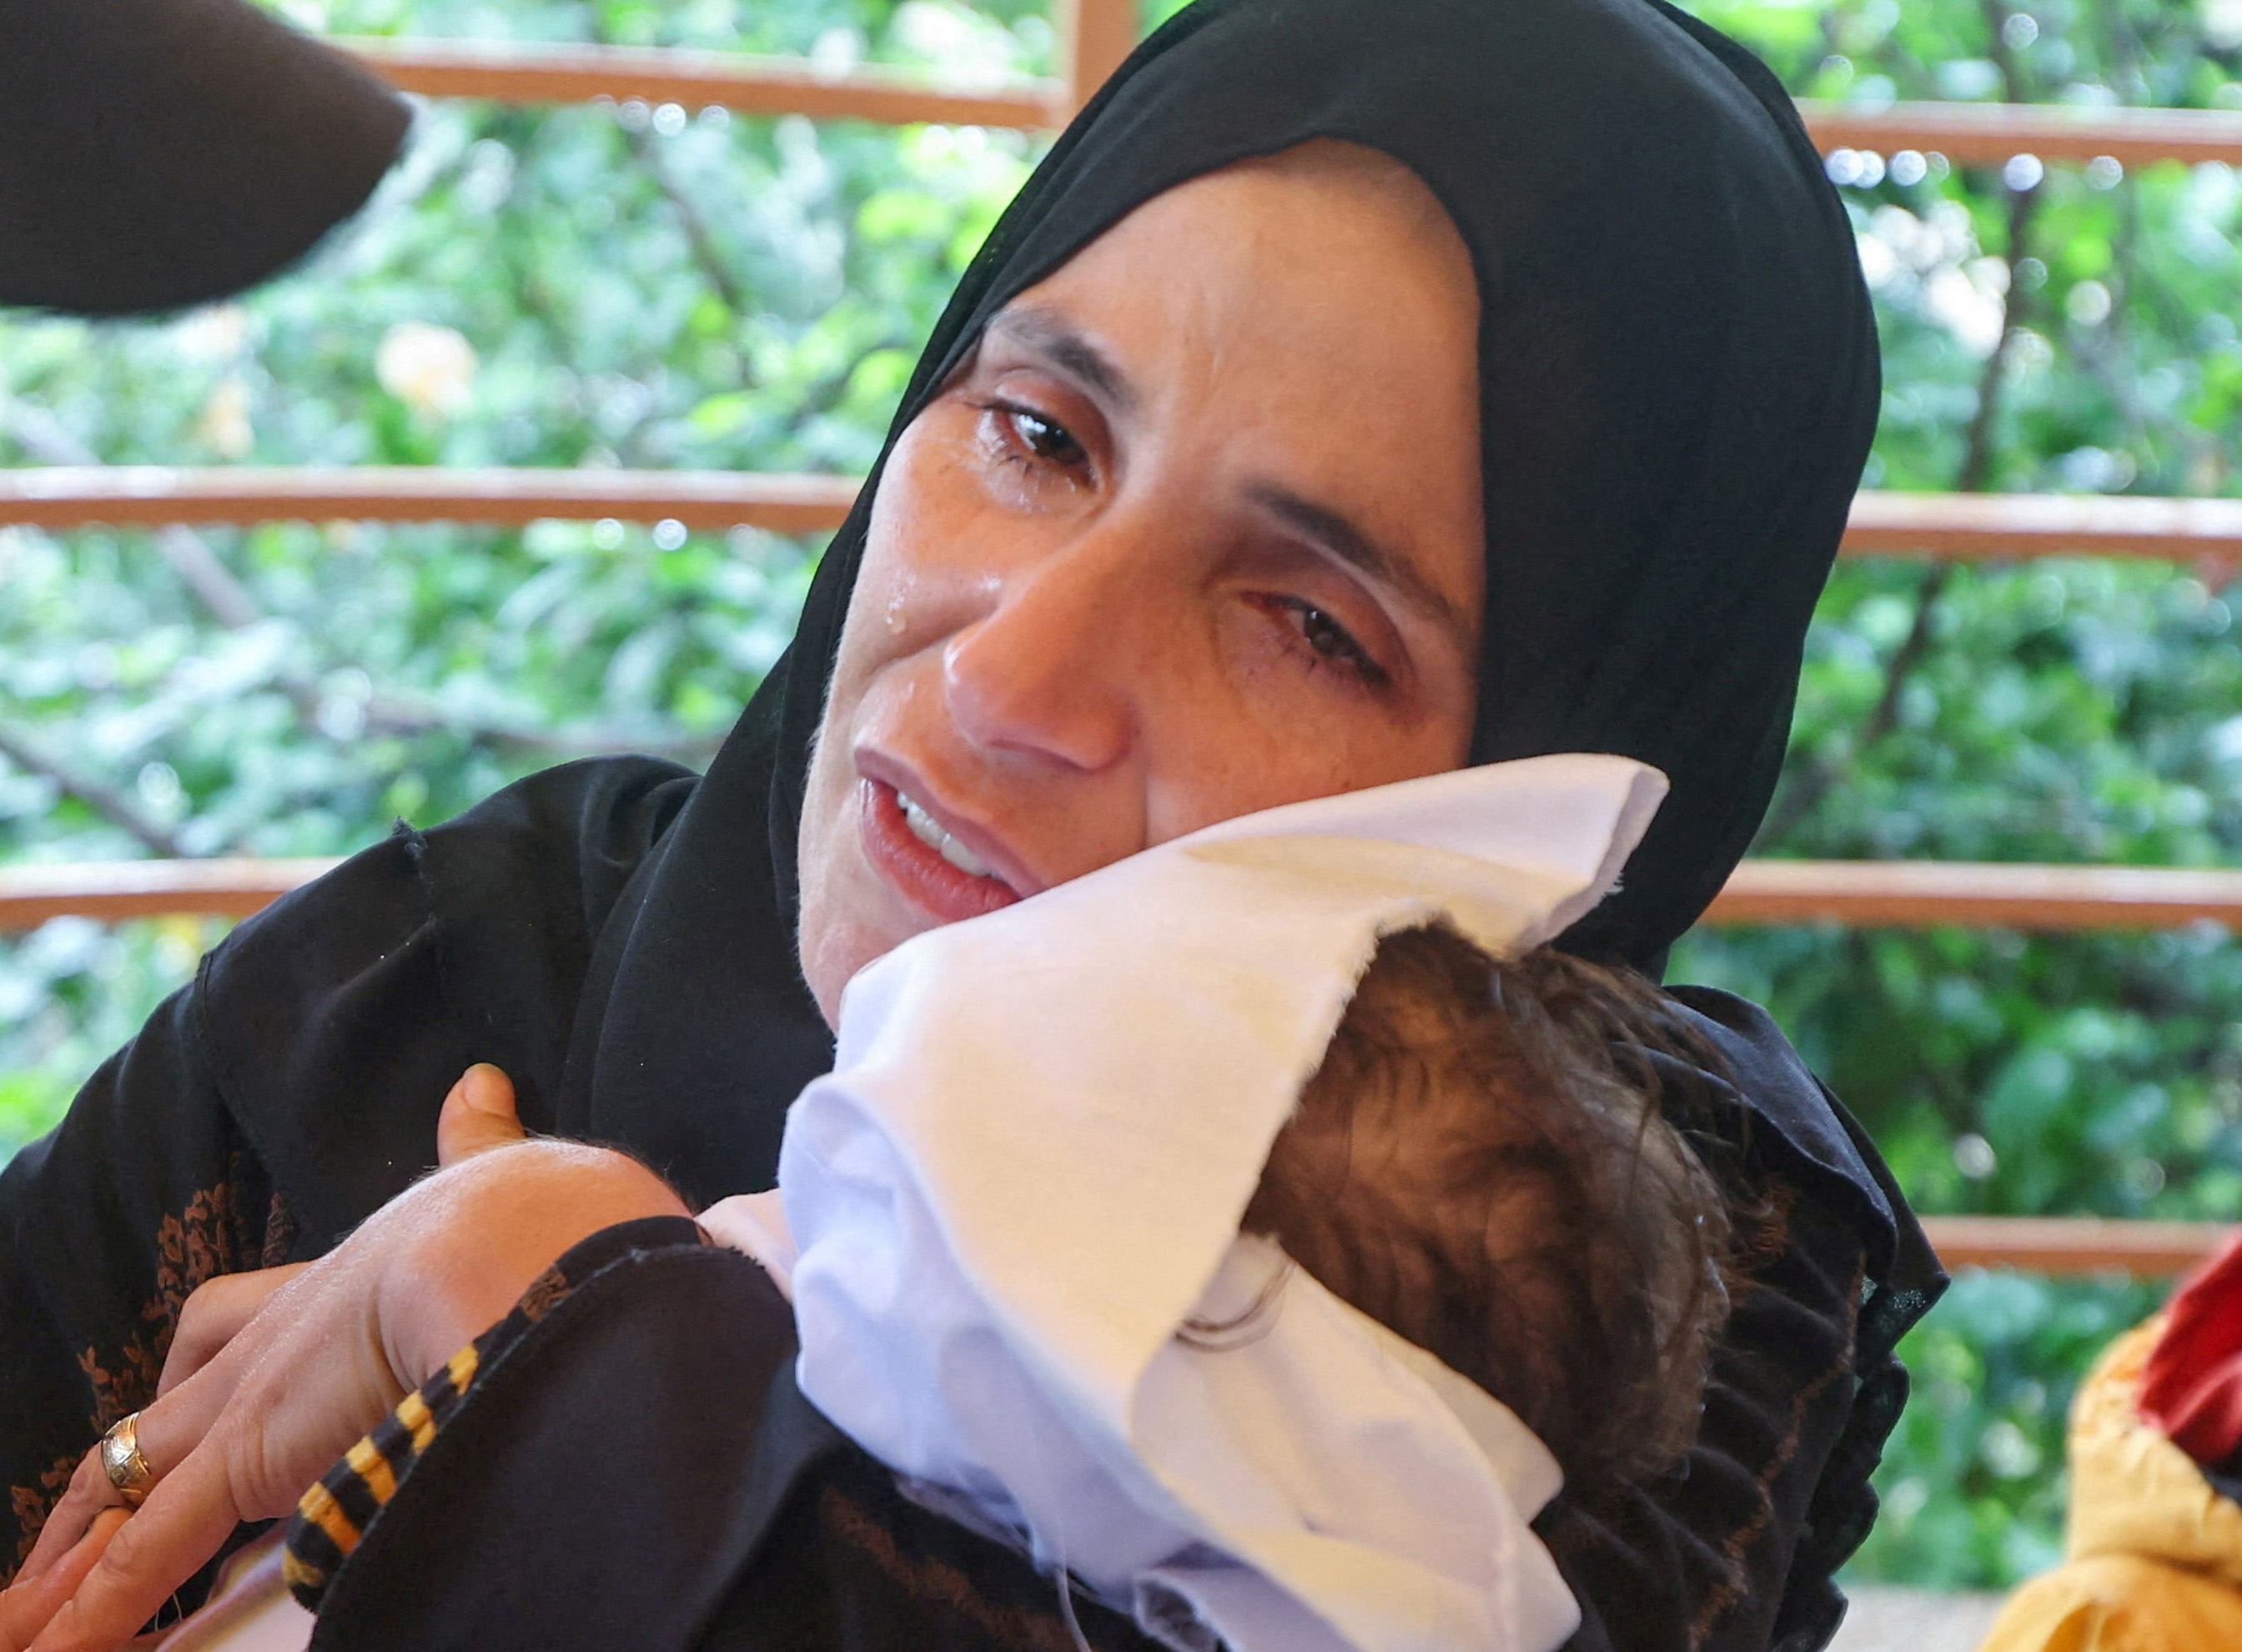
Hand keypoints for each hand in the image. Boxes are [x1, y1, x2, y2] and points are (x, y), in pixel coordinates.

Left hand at [9, 1065, 688, 1650]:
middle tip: (87, 1515)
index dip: (224, 1338)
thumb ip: (488, 1142)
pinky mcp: (247, 1459)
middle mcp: (287, 1329)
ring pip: (129, 1475)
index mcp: (360, 1270)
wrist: (525, 1245)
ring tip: (25, 1621)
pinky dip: (98, 1610)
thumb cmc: (547, 1222)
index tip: (206, 1360)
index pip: (260, 1302)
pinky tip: (59, 1649)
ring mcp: (255, 1397)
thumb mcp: (514, 1179)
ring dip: (73, 1555)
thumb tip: (477, 1079)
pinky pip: (150, 1551)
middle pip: (174, 1390)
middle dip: (131, 1454)